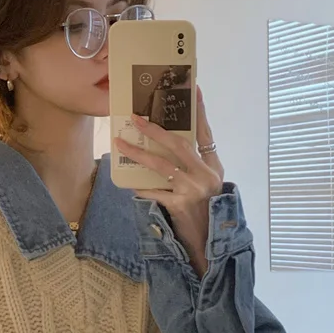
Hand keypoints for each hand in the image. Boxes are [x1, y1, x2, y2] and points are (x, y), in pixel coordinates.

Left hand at [116, 86, 223, 277]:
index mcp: (213, 166)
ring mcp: (192, 190)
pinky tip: (126, 181)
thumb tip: (170, 143)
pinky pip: (152, 191)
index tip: (193, 88)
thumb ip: (194, 165)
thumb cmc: (205, 211)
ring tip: (120, 143)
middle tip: (135, 116)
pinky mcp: (178, 205)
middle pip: (178, 144)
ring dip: (137, 153)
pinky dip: (139, 186)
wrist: (207, 244)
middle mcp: (205, 175)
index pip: (205, 132)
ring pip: (161, 166)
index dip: (198, 111)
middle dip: (154, 129)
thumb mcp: (207, 185)